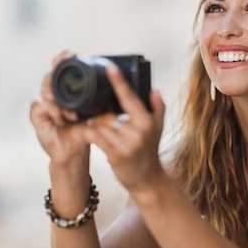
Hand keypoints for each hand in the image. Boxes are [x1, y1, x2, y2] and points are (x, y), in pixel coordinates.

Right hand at [29, 51, 89, 166]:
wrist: (75, 151)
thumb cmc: (84, 130)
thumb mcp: (95, 112)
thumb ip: (100, 99)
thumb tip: (115, 85)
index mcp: (63, 89)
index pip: (60, 68)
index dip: (63, 58)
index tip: (73, 53)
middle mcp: (50, 93)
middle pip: (49, 75)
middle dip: (57, 69)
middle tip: (67, 65)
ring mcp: (41, 103)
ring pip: (45, 90)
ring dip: (59, 99)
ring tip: (72, 113)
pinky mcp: (35, 115)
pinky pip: (41, 106)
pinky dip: (54, 111)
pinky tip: (63, 119)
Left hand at [82, 65, 165, 190]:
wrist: (148, 179)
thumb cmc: (150, 151)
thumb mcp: (159, 128)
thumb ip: (158, 107)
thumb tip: (154, 89)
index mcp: (147, 121)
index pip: (130, 97)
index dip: (119, 82)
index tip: (110, 68)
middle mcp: (138, 131)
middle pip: (108, 113)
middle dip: (99, 113)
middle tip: (93, 113)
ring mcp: (126, 144)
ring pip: (99, 124)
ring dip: (92, 124)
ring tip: (92, 125)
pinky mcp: (115, 155)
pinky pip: (95, 137)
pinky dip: (89, 133)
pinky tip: (90, 134)